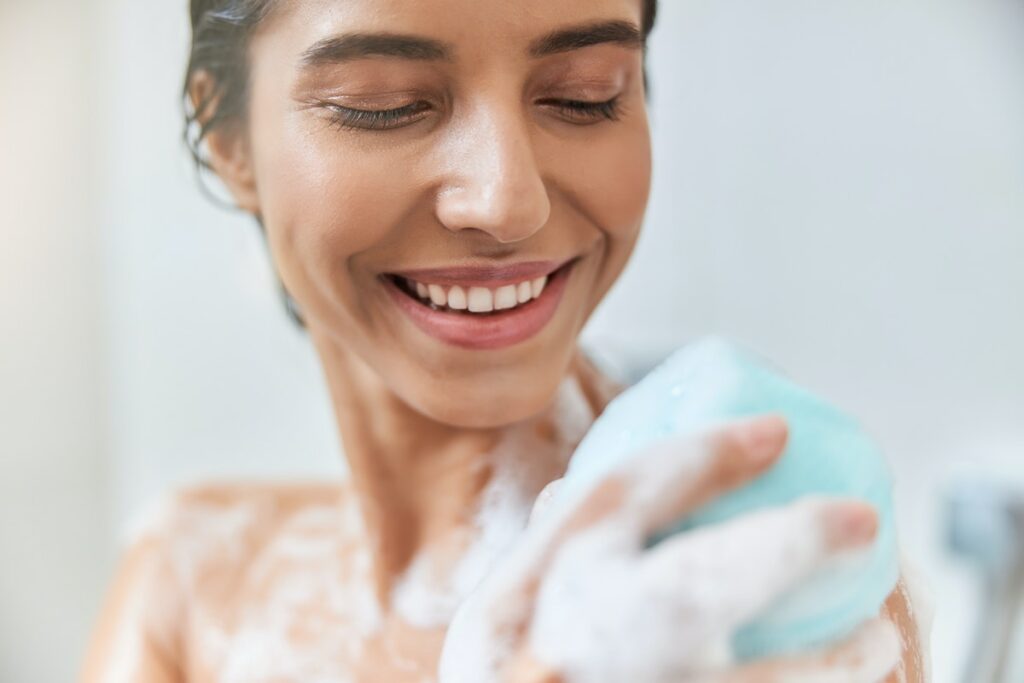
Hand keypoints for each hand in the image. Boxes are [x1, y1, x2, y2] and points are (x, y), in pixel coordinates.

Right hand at [439, 414, 900, 682]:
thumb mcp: (494, 620)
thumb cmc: (513, 678)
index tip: (776, 432)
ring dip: (823, 660)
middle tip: (859, 518)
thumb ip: (544, 557)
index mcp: (518, 599)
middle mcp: (568, 652)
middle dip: (782, 549)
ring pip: (745, 681)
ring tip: (878, 636)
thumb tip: (569, 487)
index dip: (703, 455)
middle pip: (686, 589)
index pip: (613, 501)